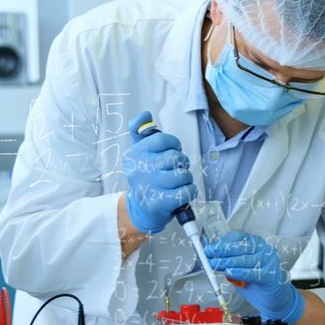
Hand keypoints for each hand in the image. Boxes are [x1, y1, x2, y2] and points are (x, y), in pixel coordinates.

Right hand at [123, 111, 197, 233]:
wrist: (142, 209)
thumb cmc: (146, 177)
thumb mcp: (139, 153)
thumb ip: (141, 131)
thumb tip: (144, 114)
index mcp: (134, 154)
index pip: (161, 140)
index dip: (173, 144)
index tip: (173, 150)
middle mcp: (139, 169)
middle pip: (175, 157)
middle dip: (181, 163)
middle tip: (175, 170)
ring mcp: (149, 186)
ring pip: (183, 174)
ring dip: (186, 178)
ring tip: (177, 183)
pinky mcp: (160, 202)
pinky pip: (187, 190)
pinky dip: (190, 191)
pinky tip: (182, 192)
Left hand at [204, 231, 304, 323]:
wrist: (274, 297)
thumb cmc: (256, 279)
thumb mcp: (240, 267)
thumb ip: (227, 260)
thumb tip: (210, 255)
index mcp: (255, 243)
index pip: (238, 237)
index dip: (222, 242)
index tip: (210, 248)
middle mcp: (264, 249)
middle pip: (241, 247)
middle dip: (223, 251)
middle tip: (209, 254)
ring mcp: (269, 262)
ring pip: (246, 260)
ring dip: (228, 262)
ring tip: (216, 264)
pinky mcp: (270, 275)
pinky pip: (253, 273)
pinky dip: (240, 273)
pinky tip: (230, 273)